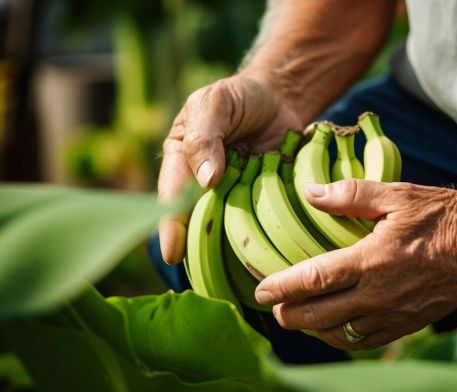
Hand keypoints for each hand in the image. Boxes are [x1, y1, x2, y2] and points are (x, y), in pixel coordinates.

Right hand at [158, 72, 302, 263]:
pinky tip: (270, 250)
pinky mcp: (265, 200)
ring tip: (238, 271)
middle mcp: (206, 187)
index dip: (171, 227)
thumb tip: (207, 180)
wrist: (281, 98)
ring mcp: (237, 196)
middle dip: (201, 246)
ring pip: (230, 227)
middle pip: (200, 222)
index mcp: (182, 164)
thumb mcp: (215, 103)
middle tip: (205, 275)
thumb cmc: (239, 97)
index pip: (173, 198)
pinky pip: (263, 221)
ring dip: (234, 244)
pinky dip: (266, 233)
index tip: (172, 253)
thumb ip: (205, 136)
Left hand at [254, 179, 456, 349]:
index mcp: (372, 261)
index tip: (260, 291)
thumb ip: (351, 194)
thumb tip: (311, 193)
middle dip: (291, 315)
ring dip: (314, 330)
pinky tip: (336, 330)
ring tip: (300, 319)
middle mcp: (379, 294)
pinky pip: (368, 341)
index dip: (282, 287)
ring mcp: (395, 314)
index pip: (314, 280)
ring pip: (341, 334)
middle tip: (274, 308)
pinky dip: (344, 339)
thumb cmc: (445, 216)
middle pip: (320, 316)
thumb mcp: (398, 195)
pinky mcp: (409, 324)